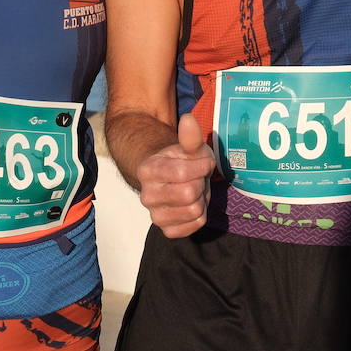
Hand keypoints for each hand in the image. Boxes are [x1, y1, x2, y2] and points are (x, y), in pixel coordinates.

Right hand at [135, 113, 215, 237]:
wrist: (173, 180)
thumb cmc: (182, 160)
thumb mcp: (188, 147)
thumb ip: (190, 136)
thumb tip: (188, 119)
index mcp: (147, 170)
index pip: (182, 173)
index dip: (201, 167)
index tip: (203, 162)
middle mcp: (146, 196)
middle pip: (189, 193)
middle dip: (201, 183)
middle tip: (198, 178)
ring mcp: (155, 216)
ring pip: (194, 211)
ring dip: (202, 199)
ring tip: (195, 190)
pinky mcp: (167, 230)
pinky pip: (195, 226)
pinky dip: (200, 215)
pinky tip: (193, 204)